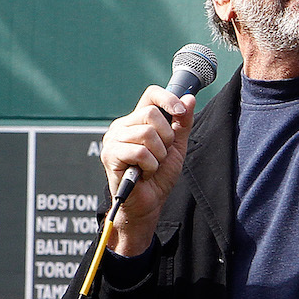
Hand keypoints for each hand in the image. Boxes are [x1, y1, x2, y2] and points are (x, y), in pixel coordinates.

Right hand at [100, 87, 195, 254]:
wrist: (149, 203)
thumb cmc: (159, 175)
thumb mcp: (176, 146)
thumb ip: (182, 123)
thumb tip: (189, 98)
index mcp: (137, 121)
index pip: (150, 95)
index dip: (168, 98)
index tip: (180, 111)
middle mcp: (122, 126)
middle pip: (151, 114)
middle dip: (166, 137)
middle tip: (161, 154)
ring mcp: (113, 140)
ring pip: (146, 134)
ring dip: (158, 155)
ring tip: (152, 165)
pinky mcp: (110, 155)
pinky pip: (140, 152)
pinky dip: (150, 165)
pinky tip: (144, 172)